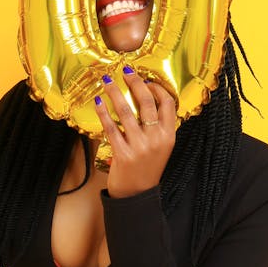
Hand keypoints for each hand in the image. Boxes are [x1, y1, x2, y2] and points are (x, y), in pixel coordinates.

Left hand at [95, 68, 176, 197]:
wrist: (137, 196)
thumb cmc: (147, 169)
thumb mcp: (161, 148)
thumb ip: (159, 128)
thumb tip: (148, 101)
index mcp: (169, 136)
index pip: (168, 103)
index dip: (157, 88)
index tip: (146, 80)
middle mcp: (156, 139)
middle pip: (147, 102)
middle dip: (135, 82)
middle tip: (126, 71)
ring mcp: (140, 147)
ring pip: (127, 111)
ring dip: (115, 92)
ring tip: (107, 81)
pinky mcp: (123, 154)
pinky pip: (111, 128)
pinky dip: (103, 113)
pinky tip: (98, 102)